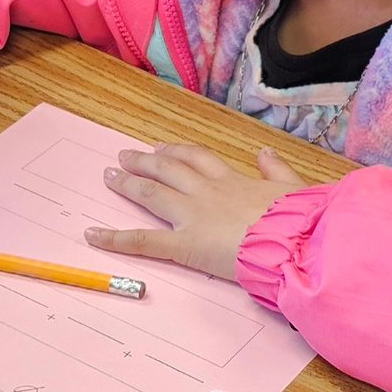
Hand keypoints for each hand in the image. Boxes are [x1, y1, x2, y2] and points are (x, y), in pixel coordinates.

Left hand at [84, 142, 306, 279]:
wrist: (293, 240)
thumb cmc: (298, 219)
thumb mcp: (294, 187)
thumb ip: (277, 169)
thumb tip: (266, 152)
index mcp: (234, 180)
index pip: (200, 159)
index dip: (179, 152)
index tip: (163, 148)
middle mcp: (207, 191)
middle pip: (169, 169)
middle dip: (146, 161)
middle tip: (126, 156)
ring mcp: (192, 215)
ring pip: (152, 192)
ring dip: (129, 183)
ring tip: (110, 175)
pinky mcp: (183, 243)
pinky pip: (143, 240)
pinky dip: (115, 238)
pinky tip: (93, 235)